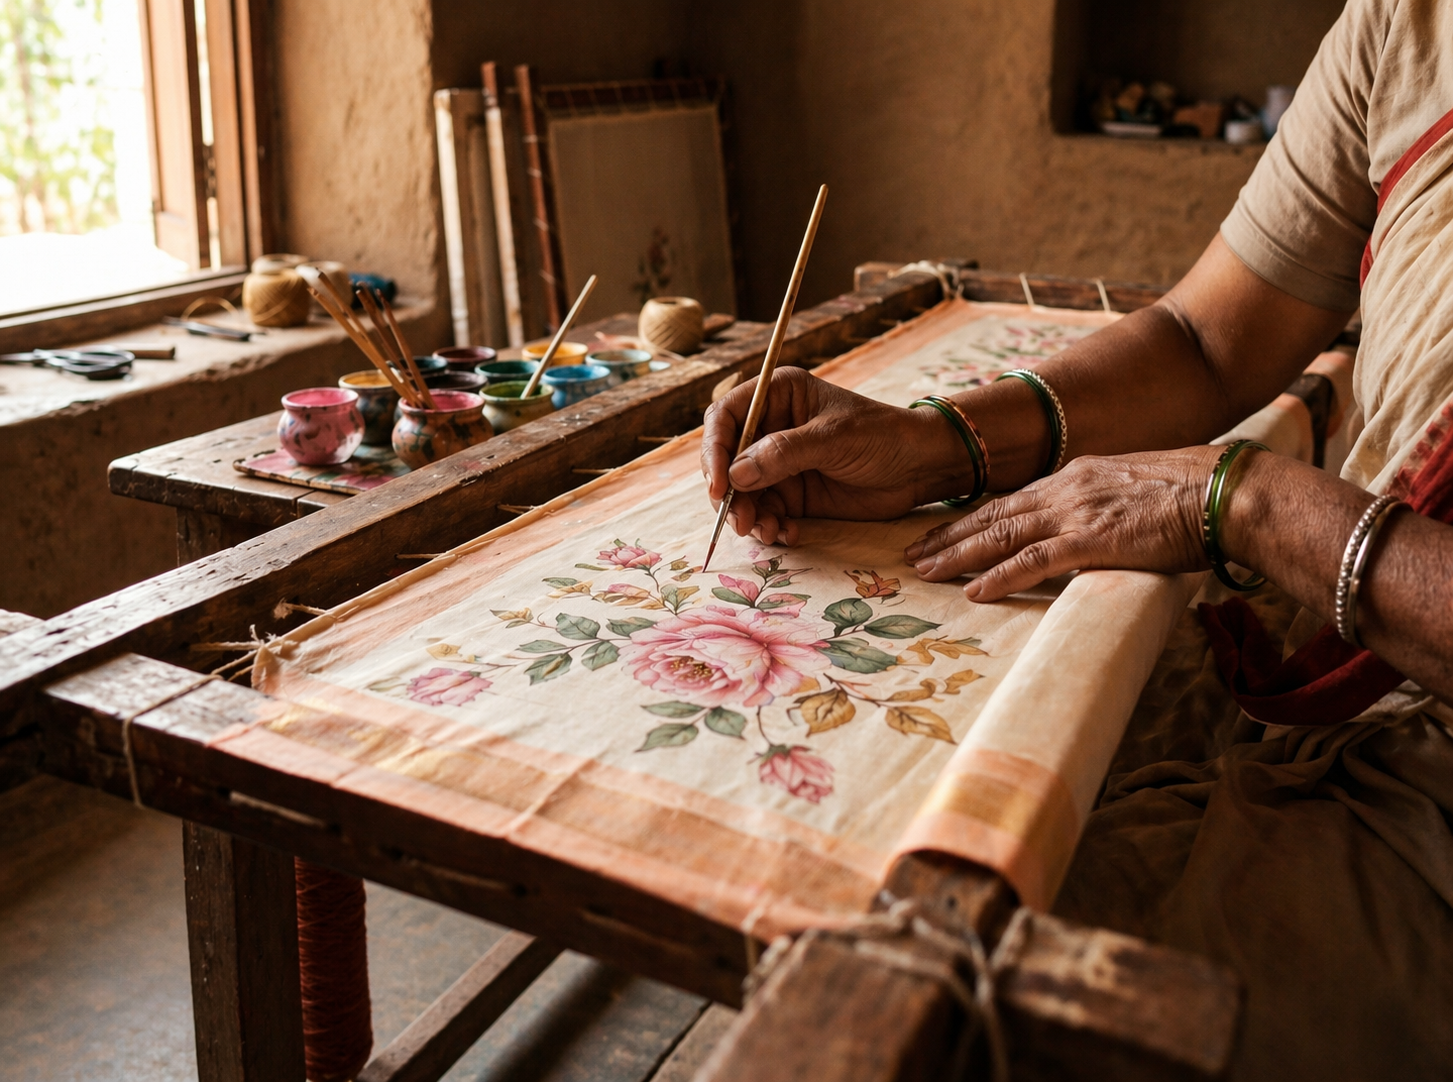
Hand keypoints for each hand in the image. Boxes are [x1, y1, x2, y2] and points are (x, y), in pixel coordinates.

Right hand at [701, 368, 963, 544]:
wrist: (920, 468)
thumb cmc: (883, 436)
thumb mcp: (834, 439)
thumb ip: (784, 453)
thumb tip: (736, 474)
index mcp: (778, 395)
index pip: (725, 417)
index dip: (714, 450)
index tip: (719, 485)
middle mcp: (771, 428)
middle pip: (726, 460)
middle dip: (729, 493)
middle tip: (740, 521)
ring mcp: (779, 464)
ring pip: (742, 492)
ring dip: (748, 515)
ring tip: (768, 532)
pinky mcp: (792, 494)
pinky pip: (765, 512)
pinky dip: (769, 527)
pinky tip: (787, 534)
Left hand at [904, 446, 1221, 601]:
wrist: (1228, 492)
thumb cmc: (1196, 494)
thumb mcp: (1138, 490)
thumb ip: (1107, 506)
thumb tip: (1097, 526)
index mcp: (1079, 475)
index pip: (1013, 500)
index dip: (974, 518)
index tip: (945, 532)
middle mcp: (1068, 488)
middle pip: (994, 514)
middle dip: (950, 535)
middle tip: (914, 552)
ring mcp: (1077, 512)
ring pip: (1002, 535)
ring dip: (959, 555)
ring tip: (926, 571)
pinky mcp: (1092, 539)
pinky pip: (1034, 560)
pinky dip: (999, 576)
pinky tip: (973, 591)